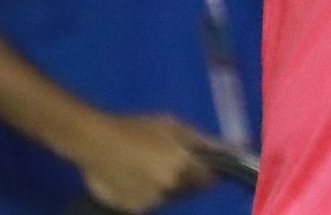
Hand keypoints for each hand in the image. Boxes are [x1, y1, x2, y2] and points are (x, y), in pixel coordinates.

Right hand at [68, 114, 213, 213]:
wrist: (94, 141)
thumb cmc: (136, 127)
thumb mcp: (172, 125)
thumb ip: (203, 140)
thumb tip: (235, 148)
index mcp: (183, 166)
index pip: (209, 179)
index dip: (207, 170)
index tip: (201, 162)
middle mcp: (171, 189)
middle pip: (189, 189)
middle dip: (186, 176)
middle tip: (169, 158)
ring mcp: (152, 202)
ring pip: (169, 197)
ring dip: (166, 185)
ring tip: (147, 165)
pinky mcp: (134, 210)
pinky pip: (150, 202)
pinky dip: (147, 193)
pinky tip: (134, 176)